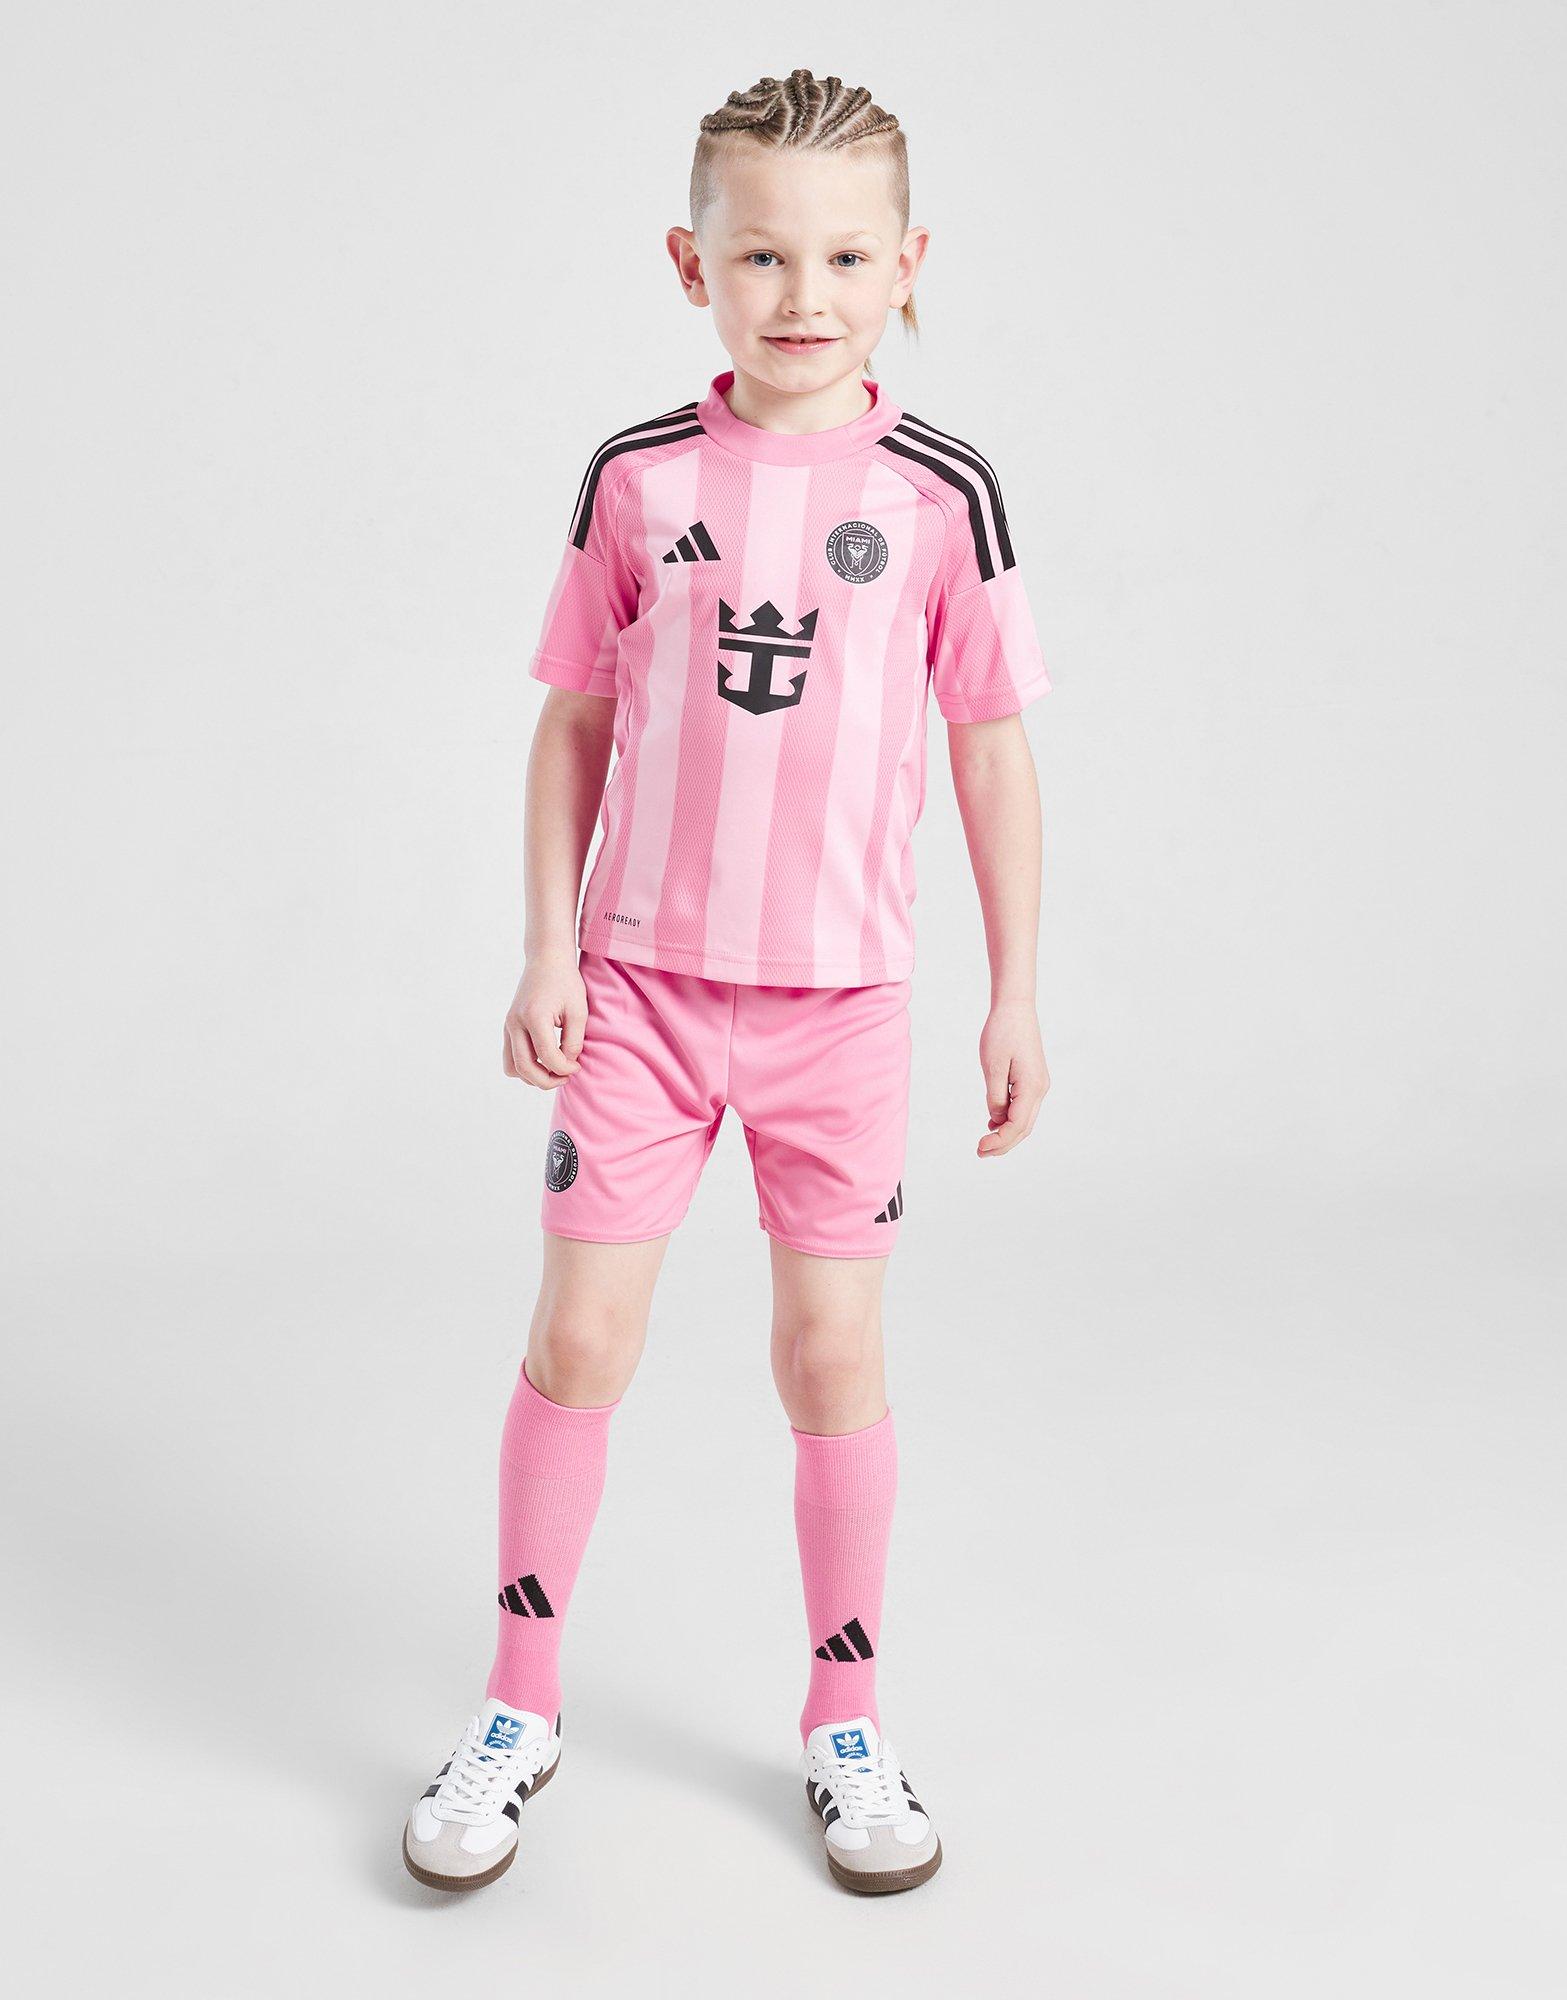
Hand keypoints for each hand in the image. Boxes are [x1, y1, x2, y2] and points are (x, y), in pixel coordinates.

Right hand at [502, 951, 586, 1087]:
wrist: (546, 960)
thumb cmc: (565, 982)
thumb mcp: (578, 1011)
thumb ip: (573, 1041)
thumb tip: (567, 1065)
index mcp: (534, 1017)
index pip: (548, 1057)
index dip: (565, 1069)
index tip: (577, 1067)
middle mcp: (515, 1023)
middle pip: (525, 1068)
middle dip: (547, 1080)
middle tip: (566, 1076)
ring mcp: (508, 1025)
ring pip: (512, 1068)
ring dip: (532, 1077)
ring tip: (553, 1070)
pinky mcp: (508, 1026)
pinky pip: (510, 1057)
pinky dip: (525, 1066)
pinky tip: (544, 1060)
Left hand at [977, 1000, 1049, 1155]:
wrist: (1015, 1008)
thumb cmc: (1002, 1032)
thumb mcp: (992, 1066)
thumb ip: (995, 1097)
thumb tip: (997, 1119)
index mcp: (1031, 1087)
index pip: (1016, 1125)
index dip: (999, 1141)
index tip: (980, 1148)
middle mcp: (1040, 1089)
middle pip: (1024, 1128)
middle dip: (1003, 1144)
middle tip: (980, 1152)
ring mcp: (1039, 1084)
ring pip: (1025, 1120)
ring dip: (1007, 1134)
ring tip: (985, 1144)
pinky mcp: (1033, 1079)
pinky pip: (1024, 1107)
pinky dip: (1010, 1120)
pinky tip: (993, 1124)